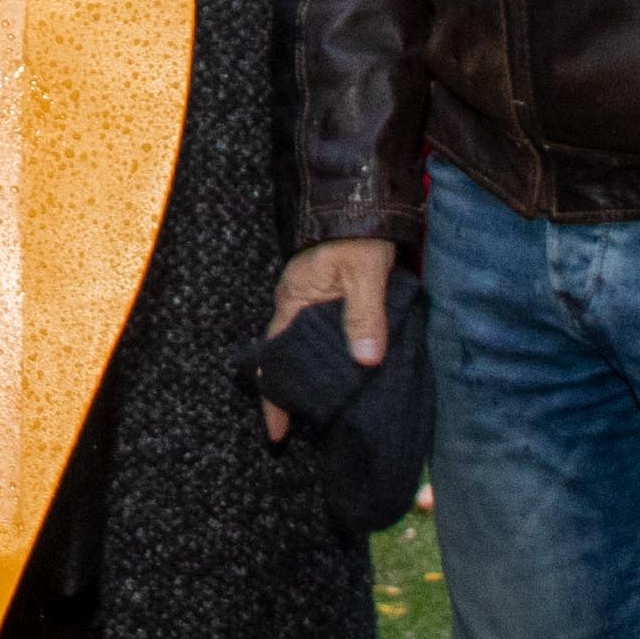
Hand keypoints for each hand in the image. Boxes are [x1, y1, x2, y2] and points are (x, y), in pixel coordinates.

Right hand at [263, 240, 395, 439]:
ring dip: (315, 380)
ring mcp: (312, 305)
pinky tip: (347, 378)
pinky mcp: (330, 302)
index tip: (276, 434)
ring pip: (306, 353)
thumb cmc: (359, 236)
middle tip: (308, 432)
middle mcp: (296, 307)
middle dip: (293, 396)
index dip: (273, 398)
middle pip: (287, 361)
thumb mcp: (365, 274)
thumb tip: (366, 361)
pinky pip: (324, 340)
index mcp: (293, 302)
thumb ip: (365, 315)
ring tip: (329, 414)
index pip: (275, 360)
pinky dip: (330, 362)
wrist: (364, 204)